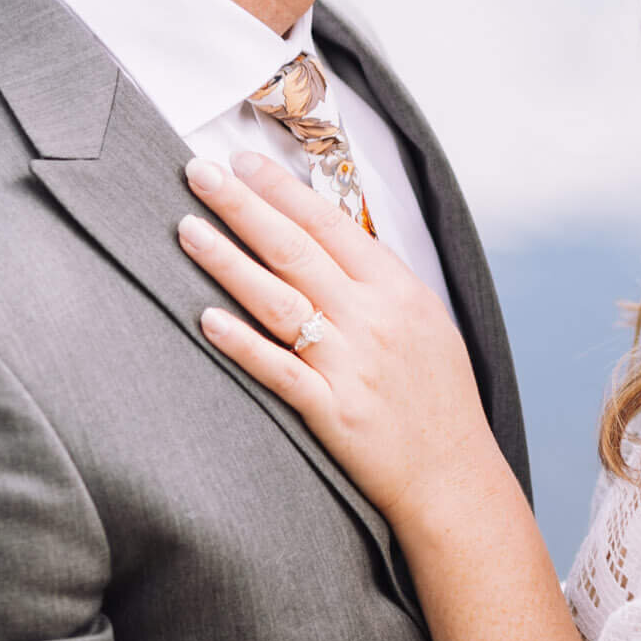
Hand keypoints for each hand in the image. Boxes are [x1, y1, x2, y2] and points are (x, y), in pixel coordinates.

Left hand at [177, 152, 504, 537]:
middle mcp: (374, 320)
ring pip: (278, 301)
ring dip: (228, 262)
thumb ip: (379, 283)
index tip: (242, 162)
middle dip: (243, 206)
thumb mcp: (426, 323)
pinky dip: (241, 343)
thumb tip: (329, 239)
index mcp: (399, 290)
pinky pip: (278, 370)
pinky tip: (206, 318)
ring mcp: (351, 365)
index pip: (330, 224)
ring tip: (187, 228)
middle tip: (198, 172)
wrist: (454, 477)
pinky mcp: (332, 412)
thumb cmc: (438, 399)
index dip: (281, 190)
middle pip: (295, 250)